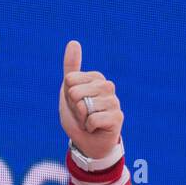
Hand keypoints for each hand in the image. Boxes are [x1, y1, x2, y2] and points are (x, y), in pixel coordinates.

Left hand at [59, 40, 122, 160]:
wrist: (88, 142)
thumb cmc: (78, 116)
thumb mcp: (69, 91)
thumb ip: (71, 67)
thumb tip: (73, 42)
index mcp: (96, 78)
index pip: (70, 80)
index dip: (68, 96)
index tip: (75, 103)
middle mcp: (107, 86)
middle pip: (75, 92)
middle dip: (73, 108)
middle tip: (82, 114)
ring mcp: (114, 101)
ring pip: (84, 106)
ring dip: (81, 119)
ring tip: (88, 121)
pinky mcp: (118, 117)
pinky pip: (93, 119)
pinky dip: (88, 127)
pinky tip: (95, 128)